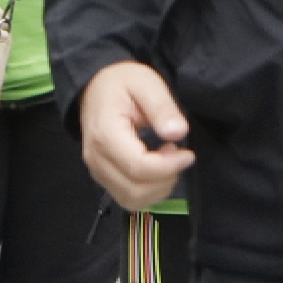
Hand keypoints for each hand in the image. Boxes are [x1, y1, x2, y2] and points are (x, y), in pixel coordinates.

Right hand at [78, 60, 194, 210]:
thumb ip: (163, 107)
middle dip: (166, 178)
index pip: (138, 166)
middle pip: (136, 189)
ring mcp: (98, 171)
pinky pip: (129, 198)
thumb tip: (178, 133)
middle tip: (177, 153)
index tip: (187, 153)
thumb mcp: (146, 83)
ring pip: (133, 199)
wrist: (94, 89)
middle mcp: (97, 159)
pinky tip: (157, 169)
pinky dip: (149, 192)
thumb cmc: (122, 83)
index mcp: (105, 134)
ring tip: (167, 160)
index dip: (168, 166)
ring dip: (159, 187)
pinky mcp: (103, 178)